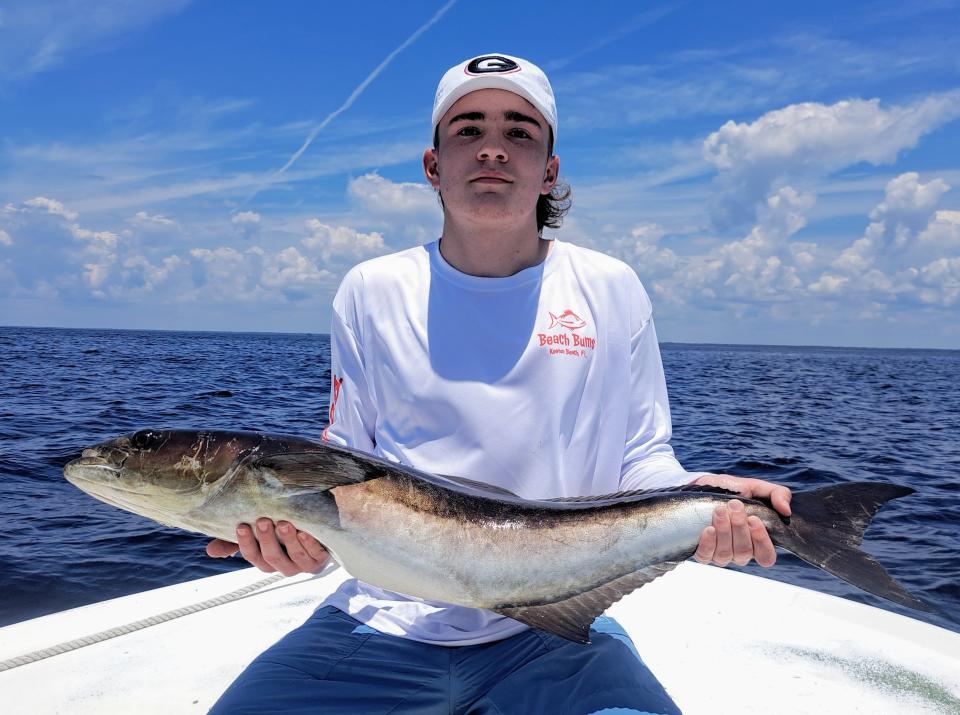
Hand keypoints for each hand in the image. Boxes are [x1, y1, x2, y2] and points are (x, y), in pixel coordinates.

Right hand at [205, 518, 329, 576]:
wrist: (316, 526)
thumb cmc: (281, 530)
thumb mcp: (259, 532)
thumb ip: (235, 540)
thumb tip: (209, 551)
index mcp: (267, 562)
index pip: (252, 556)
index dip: (246, 543)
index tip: (241, 525)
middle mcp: (284, 567)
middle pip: (272, 558)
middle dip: (266, 539)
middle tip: (262, 520)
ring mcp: (304, 565)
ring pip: (295, 557)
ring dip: (288, 540)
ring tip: (283, 523)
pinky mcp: (321, 559)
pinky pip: (315, 554)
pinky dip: (310, 544)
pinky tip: (305, 532)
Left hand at [691, 474, 791, 568]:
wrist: (703, 486)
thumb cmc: (732, 491)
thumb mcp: (755, 487)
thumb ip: (777, 494)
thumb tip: (786, 511)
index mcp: (756, 541)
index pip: (766, 556)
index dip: (761, 541)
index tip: (754, 519)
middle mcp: (740, 552)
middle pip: (744, 552)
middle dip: (739, 528)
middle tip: (734, 505)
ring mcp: (721, 554)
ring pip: (725, 554)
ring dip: (723, 531)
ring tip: (720, 510)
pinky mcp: (703, 553)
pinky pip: (705, 556)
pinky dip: (708, 544)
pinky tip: (708, 529)